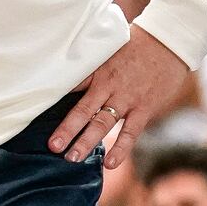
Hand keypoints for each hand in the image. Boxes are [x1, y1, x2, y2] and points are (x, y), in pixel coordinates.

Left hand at [47, 26, 187, 170]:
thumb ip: (92, 61)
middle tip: (52, 147)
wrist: (168, 41)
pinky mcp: (144, 108)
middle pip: (83, 110)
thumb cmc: (137, 42)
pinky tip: (110, 164)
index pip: (71, 85)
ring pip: (103, 123)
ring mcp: (127, 99)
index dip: (54, 99)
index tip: (37, 112)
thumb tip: (69, 65)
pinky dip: (120, 148)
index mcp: (98, 69)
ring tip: (72, 158)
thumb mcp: (109, 46)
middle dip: (66, 129)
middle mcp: (109, 86)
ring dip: (87, 141)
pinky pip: (130, 132)